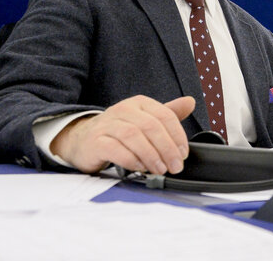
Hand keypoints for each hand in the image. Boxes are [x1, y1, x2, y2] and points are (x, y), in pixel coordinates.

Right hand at [50, 95, 194, 173]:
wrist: (82, 140)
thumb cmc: (119, 132)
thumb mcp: (145, 119)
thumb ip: (168, 113)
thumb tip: (190, 102)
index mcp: (139, 103)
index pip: (165, 116)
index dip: (177, 136)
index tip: (183, 154)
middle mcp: (123, 110)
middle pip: (151, 127)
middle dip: (167, 148)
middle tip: (174, 166)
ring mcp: (107, 124)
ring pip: (133, 136)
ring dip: (150, 155)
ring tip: (159, 169)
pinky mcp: (95, 141)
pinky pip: (115, 149)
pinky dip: (130, 159)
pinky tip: (140, 168)